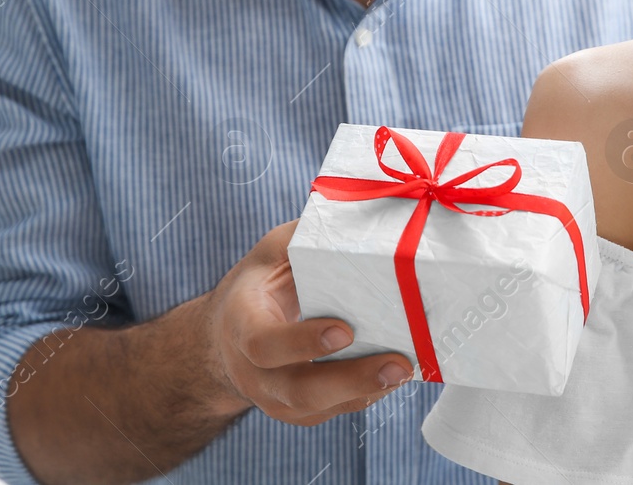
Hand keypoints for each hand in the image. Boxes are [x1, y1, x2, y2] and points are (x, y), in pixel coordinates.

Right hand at [196, 219, 413, 426]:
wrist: (227, 335)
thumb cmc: (259, 284)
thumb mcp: (271, 252)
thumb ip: (304, 238)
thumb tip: (356, 220)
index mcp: (242, 323)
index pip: (264, 343)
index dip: (302, 342)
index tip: (344, 330)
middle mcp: (252, 370)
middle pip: (297, 389)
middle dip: (351, 380)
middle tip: (398, 363)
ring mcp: (272, 397)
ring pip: (317, 408)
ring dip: (366, 392)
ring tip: (405, 370)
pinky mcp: (295, 411)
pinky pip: (330, 412)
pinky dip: (364, 397)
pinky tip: (393, 378)